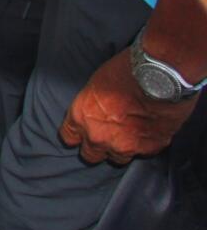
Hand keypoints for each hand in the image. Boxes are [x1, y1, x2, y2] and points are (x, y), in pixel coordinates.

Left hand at [59, 49, 198, 164]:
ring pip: (117, 158)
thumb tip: (97, 112)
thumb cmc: (125, 71)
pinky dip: (144, 144)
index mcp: (81, 117)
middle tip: (107, 137)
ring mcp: (123, 146)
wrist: (159, 78)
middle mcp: (98, 136)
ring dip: (121, 148)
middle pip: (90, 155)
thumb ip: (92, 106)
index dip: (77, 136)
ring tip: (130, 135)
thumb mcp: (96, 84)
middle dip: (97, 147)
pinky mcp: (148, 149)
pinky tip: (148, 131)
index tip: (82, 133)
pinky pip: (142, 153)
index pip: (69, 138)